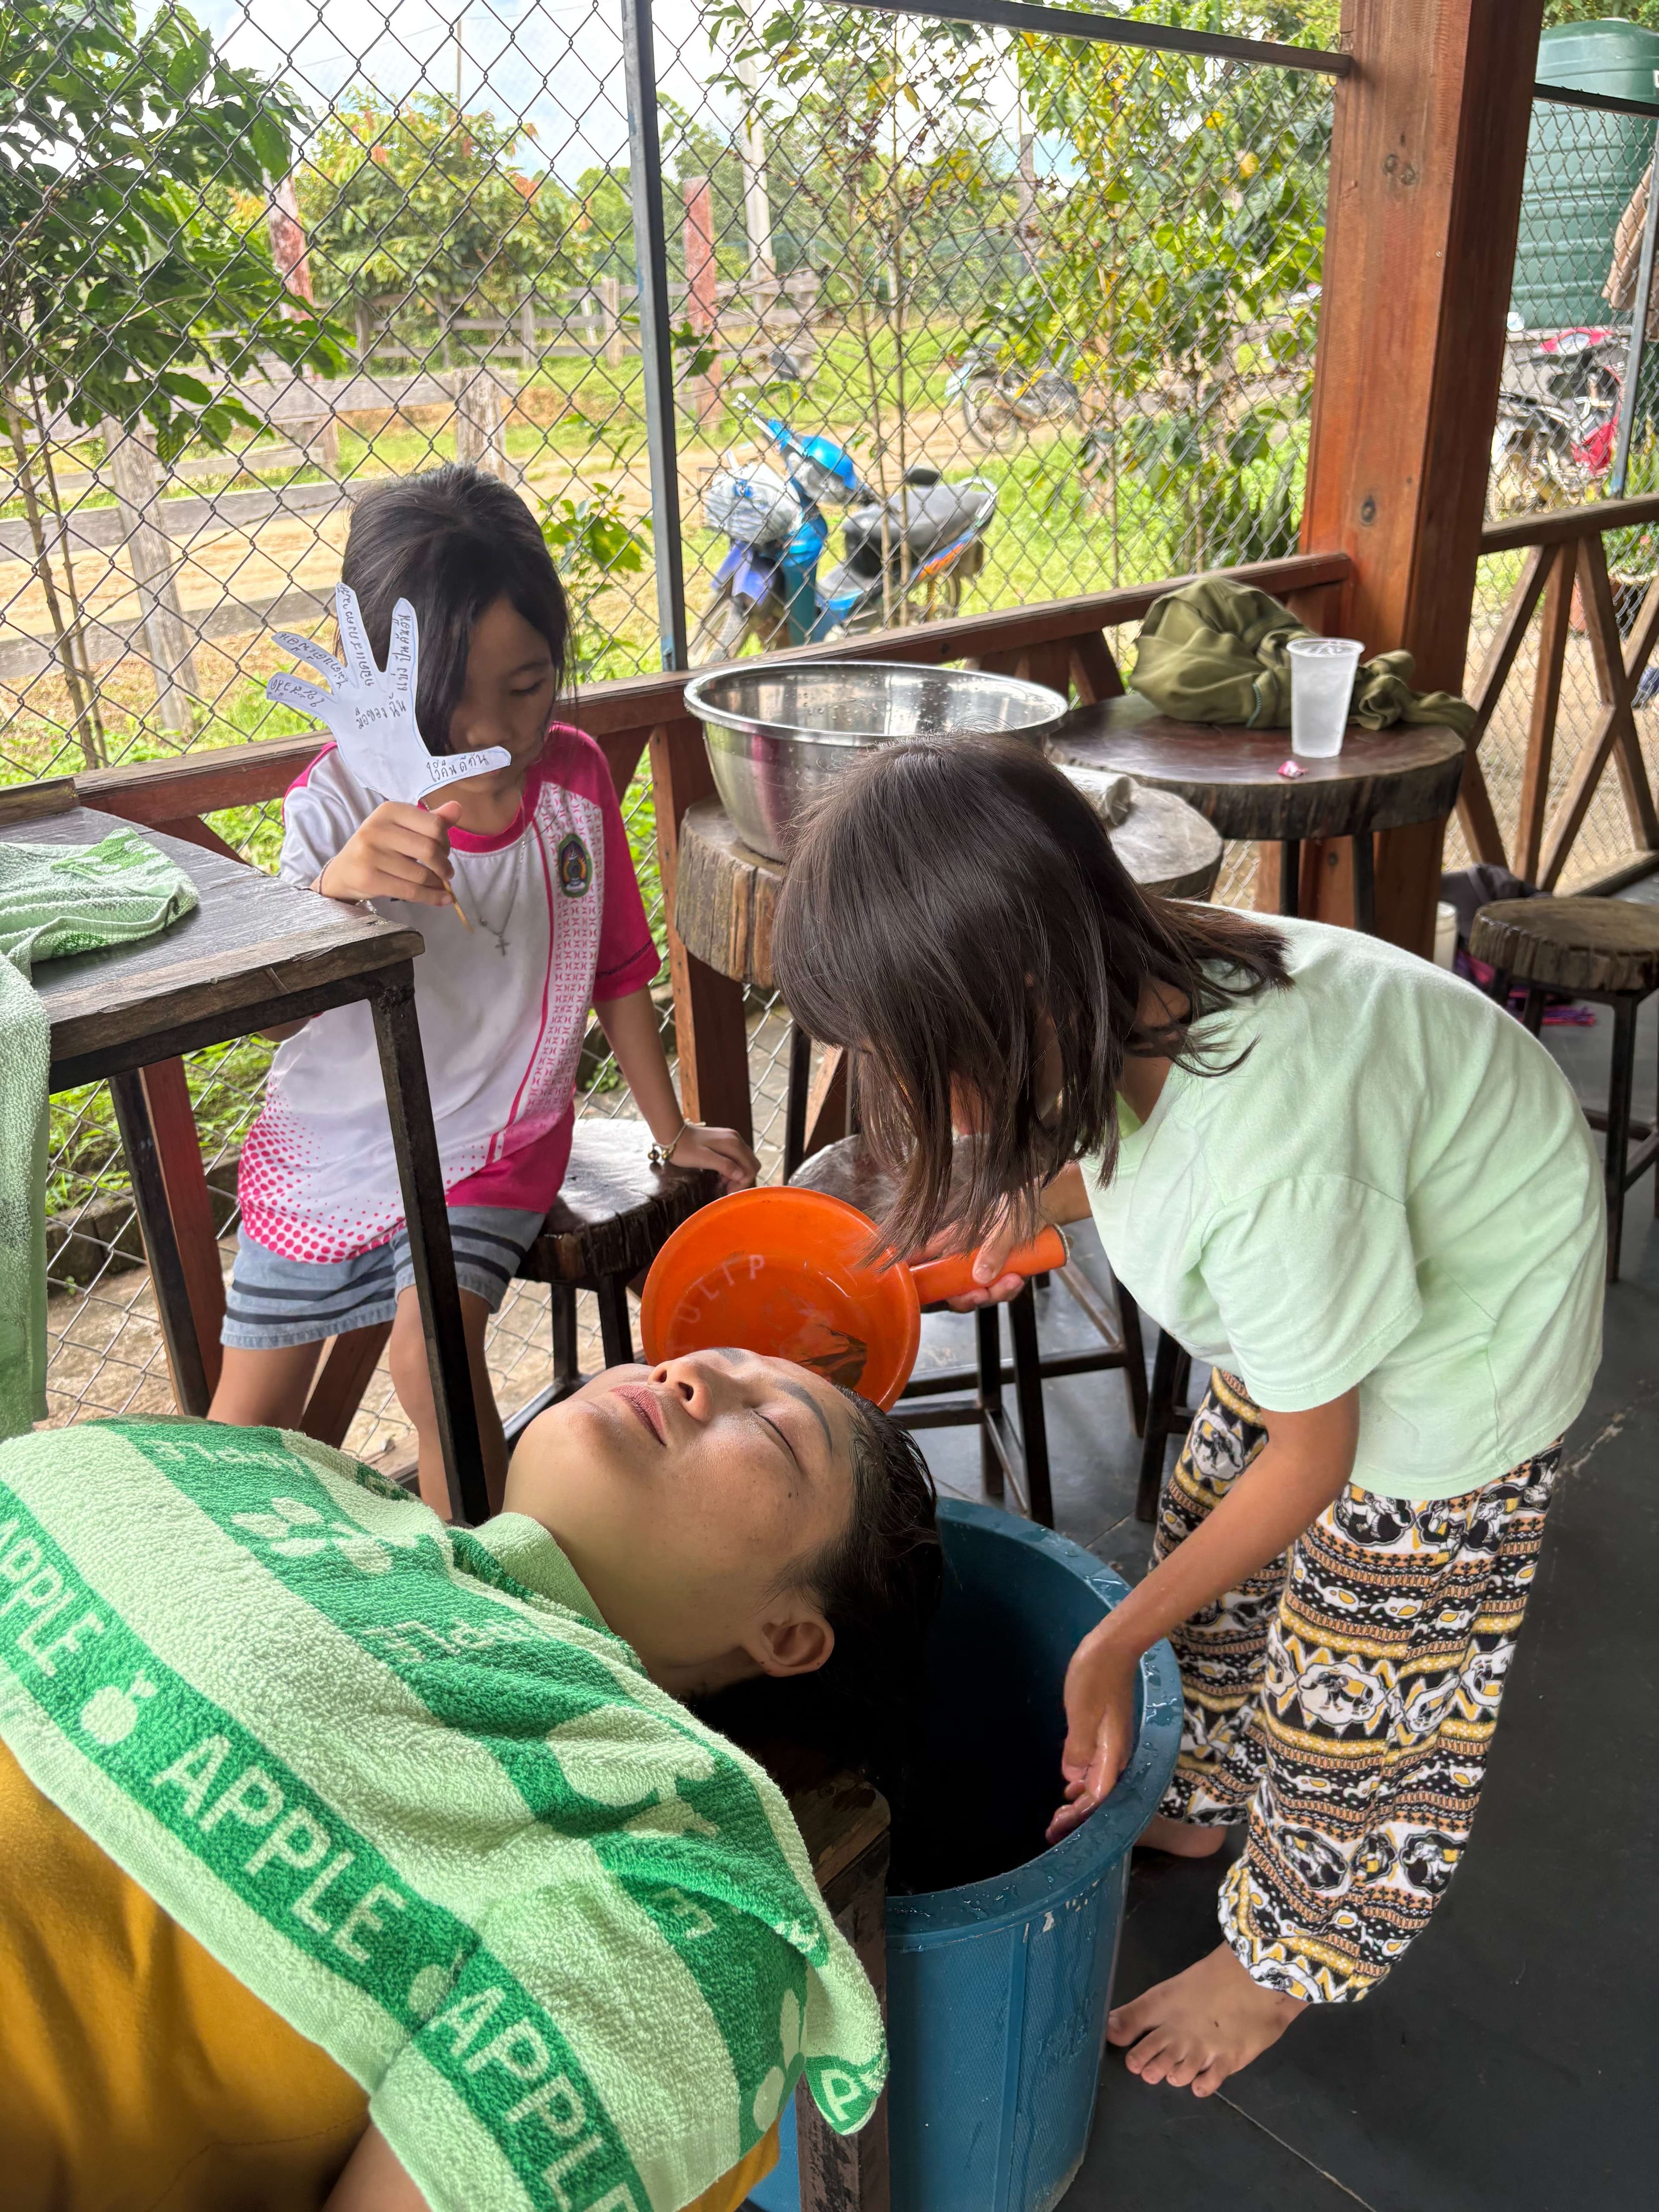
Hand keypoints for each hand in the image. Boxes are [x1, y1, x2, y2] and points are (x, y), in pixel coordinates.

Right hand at [266, 584, 510, 803]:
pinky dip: (294, 692)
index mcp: (402, 697)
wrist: (397, 781)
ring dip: (308, 652)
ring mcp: (354, 702)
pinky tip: (273, 683)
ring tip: (284, 636)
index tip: (403, 605)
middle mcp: (376, 692)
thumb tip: (506, 758)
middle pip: (364, 651)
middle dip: (354, 623)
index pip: (405, 660)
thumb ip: (472, 761)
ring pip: (330, 668)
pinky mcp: (339, 718)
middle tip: (343, 590)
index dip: (403, 635)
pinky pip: (312, 702)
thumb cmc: (419, 766)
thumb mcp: (443, 767)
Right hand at [318, 799, 462, 909]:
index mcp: (389, 810)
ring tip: (440, 885)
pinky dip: (432, 897)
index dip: (446, 842)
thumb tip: (457, 808)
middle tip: (446, 872)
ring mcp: (370, 854)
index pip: (434, 825)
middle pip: (429, 849)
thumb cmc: (379, 847)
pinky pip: (411, 891)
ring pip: (422, 874)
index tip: (445, 851)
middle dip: (444, 865)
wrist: (343, 872)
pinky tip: (442, 899)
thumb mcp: (402, 828)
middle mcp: (376, 828)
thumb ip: (431, 820)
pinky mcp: (369, 878)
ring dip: (438, 884)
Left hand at [669, 1123, 758, 1188]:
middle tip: (727, 1189)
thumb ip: (725, 1166)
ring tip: (723, 1185)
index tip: (729, 1192)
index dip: (743, 1182)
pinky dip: (733, 1168)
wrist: (673, 1134)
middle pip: (751, 1164)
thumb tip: (741, 1175)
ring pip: (744, 1161)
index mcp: (733, 1144)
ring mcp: (731, 1138)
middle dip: (743, 1179)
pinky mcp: (725, 1140)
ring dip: (737, 1175)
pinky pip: (736, 1157)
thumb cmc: (686, 1149)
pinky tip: (721, 1176)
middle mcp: (736, 1139)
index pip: (750, 1167)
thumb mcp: (704, 1160)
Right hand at [918, 1196, 1030, 1311]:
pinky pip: (997, 1291)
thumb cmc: (1021, 1208)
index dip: (913, 1273)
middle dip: (966, 1298)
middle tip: (982, 1296)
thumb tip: (979, 1279)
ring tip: (1013, 1283)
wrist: (1049, 1208)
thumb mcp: (1007, 1226)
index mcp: (955, 1238)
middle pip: (951, 1287)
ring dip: (994, 1294)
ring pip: (976, 1292)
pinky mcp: (999, 1272)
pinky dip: (1007, 1290)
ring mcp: (981, 1265)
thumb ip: (993, 1250)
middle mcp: (963, 1254)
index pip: (924, 1255)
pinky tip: (1019, 1281)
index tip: (910, 1288)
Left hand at [1045, 1623, 1138, 1844]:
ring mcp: (1113, 1745)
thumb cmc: (1095, 1676)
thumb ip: (1079, 1748)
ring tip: (1058, 1817)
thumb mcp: (1082, 1711)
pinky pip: (1096, 1768)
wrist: (1112, 1647)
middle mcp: (1116, 1754)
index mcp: (1113, 1752)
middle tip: (1052, 1829)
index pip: (1098, 1797)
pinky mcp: (1106, 1735)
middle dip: (1079, 1816)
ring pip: (1098, 1783)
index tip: (1057, 1827)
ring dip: (1080, 1802)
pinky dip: (1082, 1783)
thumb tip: (1073, 1780)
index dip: (1080, 1817)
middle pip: (1101, 1795)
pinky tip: (1069, 1787)